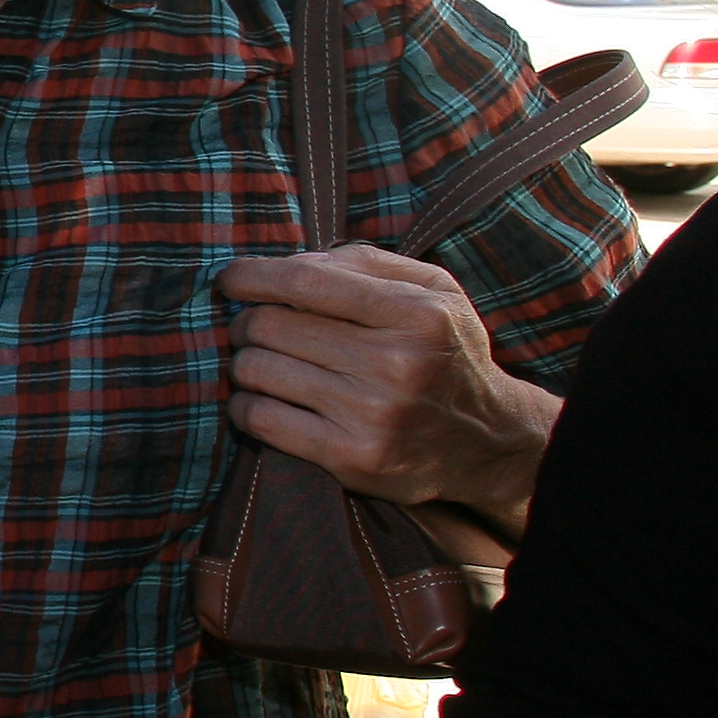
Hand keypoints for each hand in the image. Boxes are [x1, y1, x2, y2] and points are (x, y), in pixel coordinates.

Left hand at [220, 245, 558, 528]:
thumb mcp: (434, 292)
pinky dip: (244, 405)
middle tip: (253, 327)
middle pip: (271, 325)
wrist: (488, 442)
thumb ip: (368, 262)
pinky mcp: (351, 458)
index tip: (230, 279)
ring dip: (245, 362)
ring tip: (263, 362)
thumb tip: (295, 259)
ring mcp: (372, 414)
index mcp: (416, 313)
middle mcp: (395, 363)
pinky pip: (260, 419)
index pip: (306, 281)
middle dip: (248, 321)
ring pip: (257, 370)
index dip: (253, 276)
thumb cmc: (443, 352)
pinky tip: (259, 399)